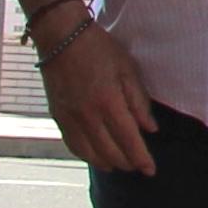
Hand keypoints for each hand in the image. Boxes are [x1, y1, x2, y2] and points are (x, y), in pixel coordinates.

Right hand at [39, 23, 157, 174]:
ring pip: (89, 153)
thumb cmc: (98, 48)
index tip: (150, 170)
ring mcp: (69, 117)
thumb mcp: (127, 69)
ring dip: (106, 163)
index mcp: (108, 102)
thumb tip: (150, 129)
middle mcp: (87, 115)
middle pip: (109, 151)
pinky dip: (85, 155)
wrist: (61, 37)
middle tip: (137, 167)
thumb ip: (139, 101)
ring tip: (119, 165)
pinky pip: (72, 144)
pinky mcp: (57, 115)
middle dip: (126, 163)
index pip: (128, 139)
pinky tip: (95, 156)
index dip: (140, 158)